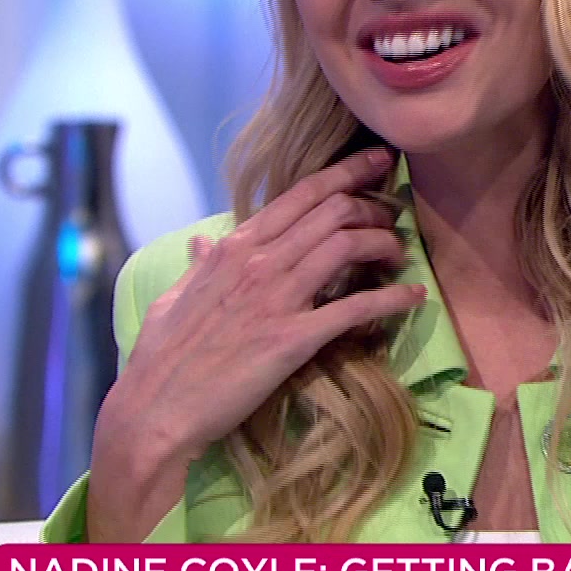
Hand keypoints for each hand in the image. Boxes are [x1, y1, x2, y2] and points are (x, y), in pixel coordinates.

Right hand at [85, 147, 423, 542]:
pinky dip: (392, 298)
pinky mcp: (293, 339)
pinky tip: (414, 295)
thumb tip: (202, 241)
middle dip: (372, 207)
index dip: (346, 173)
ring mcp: (277, 298)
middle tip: (393, 217)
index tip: (376, 162)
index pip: (301, 194)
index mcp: (234, 248)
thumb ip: (199, 265)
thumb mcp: (175, 297)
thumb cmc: (161, 356)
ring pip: (347, 245)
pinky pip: (355, 307)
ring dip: (383, 243)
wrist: (156, 409)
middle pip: (333, 212)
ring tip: (399, 251)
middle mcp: (258, 262)